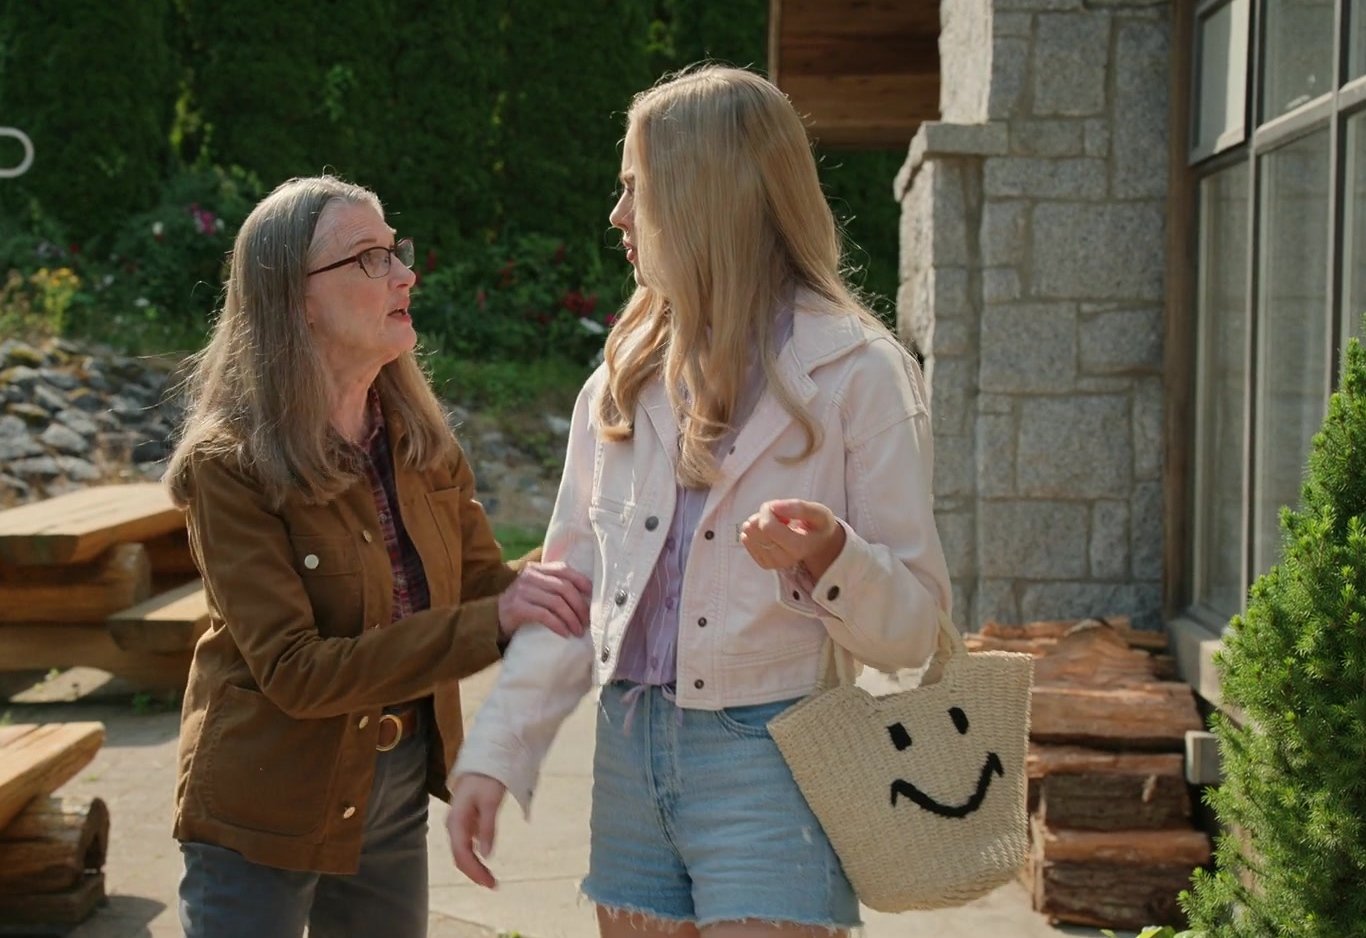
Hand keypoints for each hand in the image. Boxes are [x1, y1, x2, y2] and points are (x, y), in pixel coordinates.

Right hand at [446, 773, 507, 888]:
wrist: (484, 759)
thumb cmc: (488, 777)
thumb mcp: (491, 802)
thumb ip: (488, 827)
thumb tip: (486, 854)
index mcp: (457, 821)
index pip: (462, 854)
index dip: (474, 871)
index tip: (489, 883)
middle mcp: (454, 825)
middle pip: (460, 856)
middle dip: (474, 873)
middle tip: (494, 885)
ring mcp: (458, 823)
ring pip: (463, 851)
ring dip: (474, 866)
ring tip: (490, 879)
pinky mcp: (466, 821)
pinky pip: (467, 844)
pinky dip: (475, 855)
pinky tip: (485, 860)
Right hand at [497, 561, 591, 639]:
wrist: (493, 618)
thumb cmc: (522, 605)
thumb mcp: (537, 590)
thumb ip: (554, 586)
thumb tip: (586, 596)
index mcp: (537, 569)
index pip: (564, 569)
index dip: (581, 581)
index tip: (593, 595)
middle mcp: (529, 576)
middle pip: (564, 588)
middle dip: (579, 606)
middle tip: (586, 621)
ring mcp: (522, 590)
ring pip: (556, 602)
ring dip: (571, 618)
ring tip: (578, 630)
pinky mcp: (517, 607)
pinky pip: (544, 615)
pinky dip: (558, 625)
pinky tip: (564, 633)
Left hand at [740, 499, 846, 580]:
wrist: (819, 544)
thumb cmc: (818, 526)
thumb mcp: (817, 512)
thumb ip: (798, 507)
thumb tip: (773, 507)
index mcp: (799, 547)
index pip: (768, 527)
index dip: (767, 512)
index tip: (776, 507)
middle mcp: (785, 559)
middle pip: (757, 532)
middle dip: (760, 517)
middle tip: (775, 514)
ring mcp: (774, 563)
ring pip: (750, 539)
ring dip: (756, 525)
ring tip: (771, 522)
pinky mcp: (766, 563)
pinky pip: (749, 545)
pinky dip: (752, 533)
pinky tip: (763, 530)